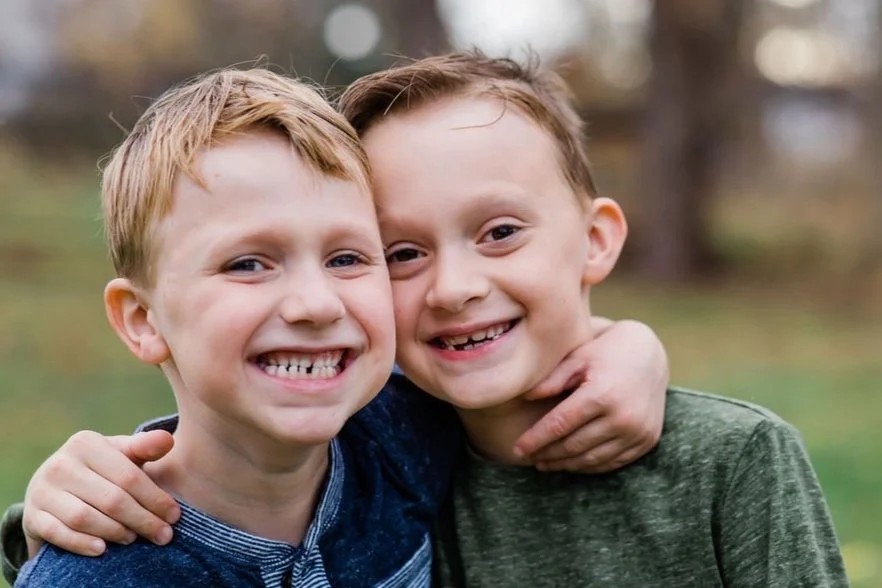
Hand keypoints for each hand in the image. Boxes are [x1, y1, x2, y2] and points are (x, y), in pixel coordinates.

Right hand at [23, 430, 178, 556]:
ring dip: (114, 531)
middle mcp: (60, 464)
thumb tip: (168, 440)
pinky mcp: (32, 516)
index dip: (155, 499)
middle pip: (111, 499)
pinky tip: (102, 549)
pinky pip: (58, 533)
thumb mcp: (121, 455)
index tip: (175, 516)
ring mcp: (42, 490)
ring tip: (134, 539)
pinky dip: (81, 543)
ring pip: (85, 517)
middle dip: (142, 520)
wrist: (53, 486)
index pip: (129, 476)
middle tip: (163, 535)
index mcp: (86, 443)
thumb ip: (144, 447)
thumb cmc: (100, 470)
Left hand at [514, 319, 668, 472]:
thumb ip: (551, 380)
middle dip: (547, 454)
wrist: (650, 355)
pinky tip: (571, 463)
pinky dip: (589, 466)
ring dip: (566, 464)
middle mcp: (623, 417)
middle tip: (527, 458)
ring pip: (592, 459)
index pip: (560, 425)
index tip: (518, 448)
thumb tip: (524, 398)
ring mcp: (638, 432)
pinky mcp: (646, 441)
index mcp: (602, 394)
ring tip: (545, 463)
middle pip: (574, 445)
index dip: (536, 439)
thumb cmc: (606, 352)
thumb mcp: (577, 358)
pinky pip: (612, 462)